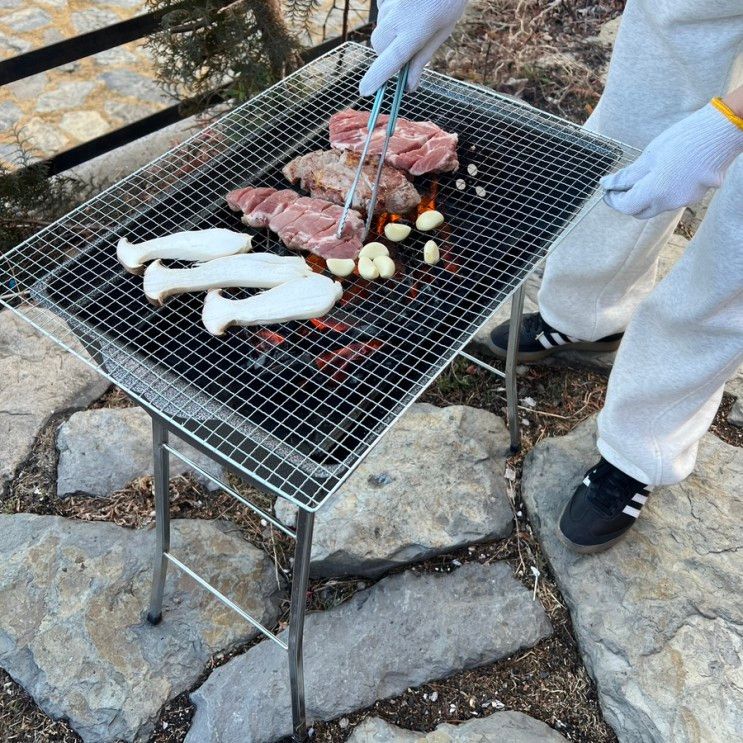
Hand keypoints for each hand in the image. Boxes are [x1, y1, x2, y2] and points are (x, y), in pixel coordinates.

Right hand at [359, 0, 468, 96]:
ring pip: (379, 30)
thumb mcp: (442, 32)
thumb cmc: (448, 1)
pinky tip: (404, 9)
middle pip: (379, 47)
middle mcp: (397, 17)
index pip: (390, 61)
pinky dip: (389, 16)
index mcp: (415, 31)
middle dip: (387, 54)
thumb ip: (421, 59)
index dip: (376, 78)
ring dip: (390, 34)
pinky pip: (381, 12)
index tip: (365, 92)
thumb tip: (408, 87)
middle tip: (405, 50)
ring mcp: (390, 3)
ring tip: (411, 21)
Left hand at [601, 100, 742, 218]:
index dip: (613, 199)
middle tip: (619, 186)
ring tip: (642, 176)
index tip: (607, 189)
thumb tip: (607, 184)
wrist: (722, 132)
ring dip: (646, 196)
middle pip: (640, 211)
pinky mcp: (696, 195)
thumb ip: (627, 175)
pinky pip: (673, 198)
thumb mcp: (649, 156)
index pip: (626, 207)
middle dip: (628, 201)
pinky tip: (664, 173)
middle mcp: (670, 203)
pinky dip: (663, 191)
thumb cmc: (684, 139)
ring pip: (657, 205)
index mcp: (655, 193)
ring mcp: (685, 200)